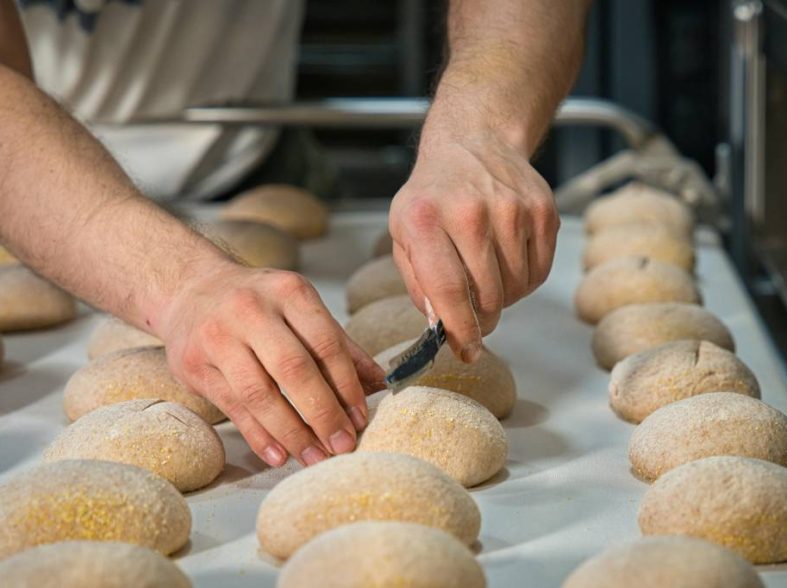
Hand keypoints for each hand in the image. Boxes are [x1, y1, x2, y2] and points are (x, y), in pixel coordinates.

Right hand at [157, 262, 384, 467]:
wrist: (189, 289)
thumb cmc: (257, 302)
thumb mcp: (299, 308)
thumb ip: (339, 344)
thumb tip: (378, 383)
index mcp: (288, 291)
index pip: (326, 343)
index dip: (346, 385)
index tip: (360, 418)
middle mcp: (251, 310)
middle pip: (293, 369)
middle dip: (323, 414)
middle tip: (343, 445)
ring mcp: (218, 337)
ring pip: (260, 394)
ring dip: (292, 432)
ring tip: (315, 457)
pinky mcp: (195, 365)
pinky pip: (233, 407)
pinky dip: (259, 435)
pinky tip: (280, 455)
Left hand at [389, 129, 558, 361]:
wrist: (473, 143)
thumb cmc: (433, 196)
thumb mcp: (403, 233)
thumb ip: (418, 282)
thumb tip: (441, 325)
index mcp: (426, 220)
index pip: (448, 290)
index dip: (460, 330)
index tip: (467, 351)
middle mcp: (471, 213)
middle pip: (487, 295)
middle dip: (481, 319)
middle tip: (474, 316)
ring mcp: (512, 210)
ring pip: (516, 288)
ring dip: (502, 297)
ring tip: (486, 275)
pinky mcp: (542, 211)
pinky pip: (539, 272)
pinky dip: (524, 280)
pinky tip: (507, 261)